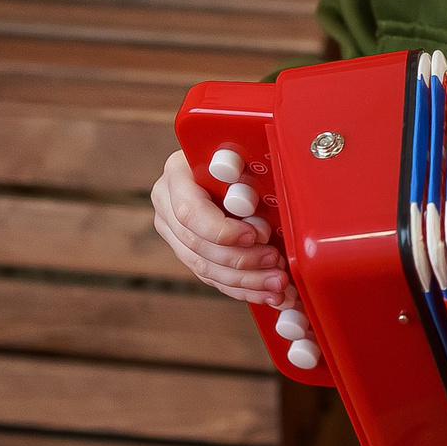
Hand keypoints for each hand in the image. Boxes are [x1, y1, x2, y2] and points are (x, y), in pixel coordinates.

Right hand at [151, 150, 291, 305]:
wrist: (226, 158)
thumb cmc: (239, 152)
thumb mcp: (243, 152)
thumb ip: (245, 170)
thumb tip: (250, 199)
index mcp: (177, 175)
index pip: (190, 212)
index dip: (223, 231)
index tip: (255, 235)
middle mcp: (167, 204)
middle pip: (198, 246)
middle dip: (243, 261)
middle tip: (276, 263)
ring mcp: (174, 232)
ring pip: (205, 268)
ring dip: (247, 281)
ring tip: (278, 284)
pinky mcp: (188, 252)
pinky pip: (213, 278)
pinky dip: (243, 288)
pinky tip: (268, 293)